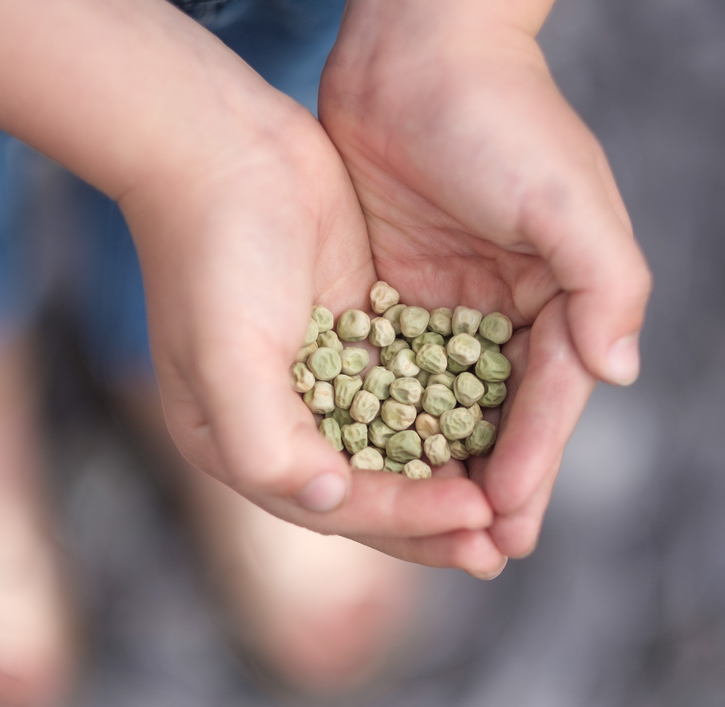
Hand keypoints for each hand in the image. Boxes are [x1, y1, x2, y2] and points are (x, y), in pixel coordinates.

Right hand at [120, 61, 501, 576]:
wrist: (220, 147)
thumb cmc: (213, 256)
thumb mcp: (226, 357)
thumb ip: (268, 442)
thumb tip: (332, 499)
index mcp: (242, 442)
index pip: (337, 503)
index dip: (409, 519)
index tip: (478, 520)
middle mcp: (284, 419)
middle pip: (373, 487)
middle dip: (438, 517)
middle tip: (504, 542)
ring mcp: (324, 373)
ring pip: (401, 440)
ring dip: (452, 471)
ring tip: (511, 498)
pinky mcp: (358, 328)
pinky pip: (414, 383)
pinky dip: (452, 406)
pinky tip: (501, 419)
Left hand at [320, 1, 651, 557]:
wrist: (413, 50)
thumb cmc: (500, 117)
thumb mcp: (566, 196)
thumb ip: (605, 283)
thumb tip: (620, 374)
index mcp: (562, 294)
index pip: (549, 396)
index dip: (533, 461)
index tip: (510, 523)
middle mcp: (508, 309)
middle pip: (500, 417)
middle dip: (491, 486)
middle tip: (480, 557)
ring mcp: (446, 305)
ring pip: (442, 407)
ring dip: (436, 471)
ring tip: (426, 536)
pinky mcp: (389, 292)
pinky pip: (387, 372)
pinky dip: (381, 421)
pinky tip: (366, 468)